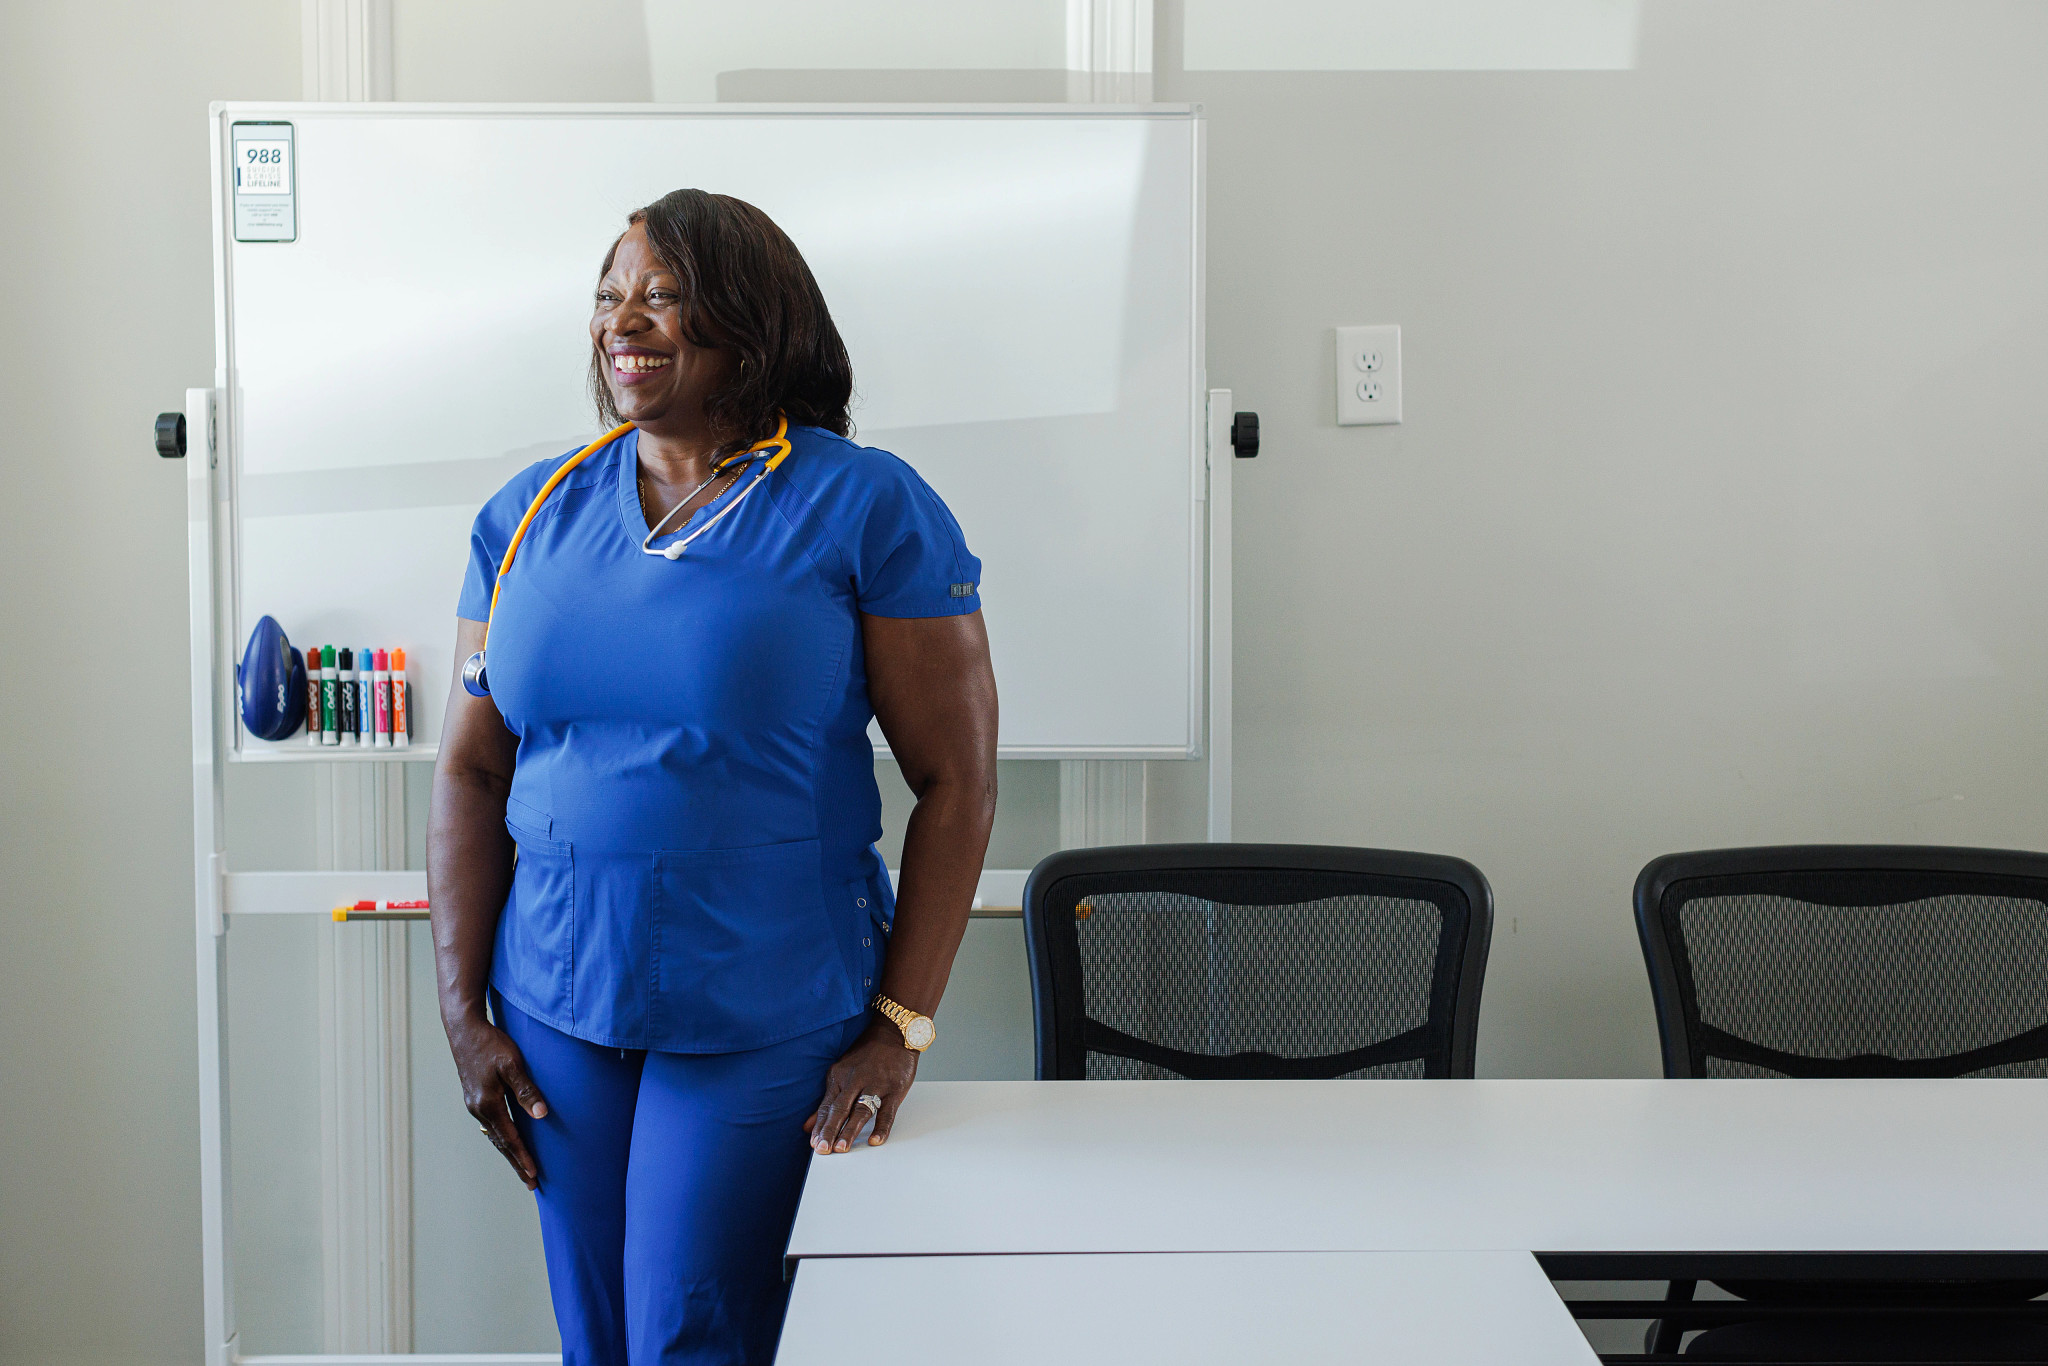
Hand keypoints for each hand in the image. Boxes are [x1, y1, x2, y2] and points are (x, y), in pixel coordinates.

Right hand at [447, 1011, 548, 1188]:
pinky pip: (490, 1125)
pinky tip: (507, 1141)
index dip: (523, 1157)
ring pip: (494, 1135)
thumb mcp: (512, 1065)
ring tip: (522, 1168)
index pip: (509, 1138)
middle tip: (531, 1184)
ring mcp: (474, 1104)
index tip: (534, 1175)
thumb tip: (541, 1115)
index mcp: (487, 1104)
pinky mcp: (474, 1098)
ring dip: (508, 1152)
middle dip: (516, 1163)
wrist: (464, 1029)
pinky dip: (501, 1138)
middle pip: (500, 1143)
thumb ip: (526, 1090)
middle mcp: (478, 1109)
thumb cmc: (490, 1044)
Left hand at [804, 1018, 917, 1153]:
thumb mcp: (841, 1071)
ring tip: (842, 1147)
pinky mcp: (894, 1089)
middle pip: (840, 1109)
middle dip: (830, 1130)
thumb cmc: (867, 1054)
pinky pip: (887, 1111)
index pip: (827, 1106)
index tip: (814, 1144)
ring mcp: (876, 1085)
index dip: (820, 1126)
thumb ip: (826, 1100)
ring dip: (850, 1129)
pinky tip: (875, 1140)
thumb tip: (807, 1125)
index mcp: (839, 1076)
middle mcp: (855, 1080)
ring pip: (861, 1110)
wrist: (894, 1033)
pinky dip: (882, 1127)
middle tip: (823, 1150)